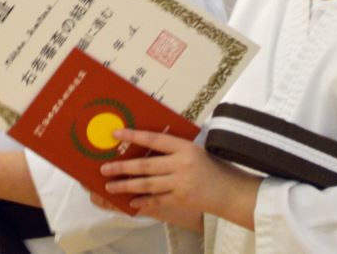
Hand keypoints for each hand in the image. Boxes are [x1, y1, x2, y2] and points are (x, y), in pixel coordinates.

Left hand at [100, 129, 260, 230]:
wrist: (231, 191)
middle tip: (105, 168)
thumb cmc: (212, 167)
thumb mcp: (195, 150)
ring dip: (127, 185)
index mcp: (185, 147)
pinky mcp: (182, 200)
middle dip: (122, 167)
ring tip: (110, 186)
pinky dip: (143, 201)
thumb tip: (144, 144)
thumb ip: (173, 148)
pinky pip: (157, 200)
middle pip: (146, 165)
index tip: (116, 133)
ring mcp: (181, 184)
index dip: (134, 136)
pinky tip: (131, 201)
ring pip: (148, 184)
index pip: (154, 139)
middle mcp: (182, 164)